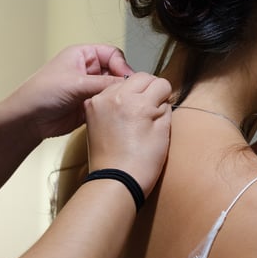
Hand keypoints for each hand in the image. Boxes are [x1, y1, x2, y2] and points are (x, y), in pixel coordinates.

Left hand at [6, 44, 134, 140]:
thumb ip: (104, 82)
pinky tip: (112, 113)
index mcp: (83, 55)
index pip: (113, 54)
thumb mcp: (76, 83)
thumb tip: (128, 83)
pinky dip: (111, 108)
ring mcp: (89, 88)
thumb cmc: (41, 93)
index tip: (127, 79)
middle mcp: (87, 70)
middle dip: (122, 82)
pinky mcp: (89, 104)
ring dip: (117, 97)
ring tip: (119, 105)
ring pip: (113, 90)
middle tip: (126, 93)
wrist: (29, 119)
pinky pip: (107, 104)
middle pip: (116, 71)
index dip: (122, 65)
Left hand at [84, 72, 171, 197]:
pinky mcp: (91, 109)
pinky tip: (121, 115)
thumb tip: (160, 96)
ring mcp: (101, 101)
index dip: (165, 94)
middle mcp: (117, 96)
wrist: (115, 180)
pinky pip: (108, 94)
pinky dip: (116, 99)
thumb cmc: (142, 162)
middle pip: (140, 77)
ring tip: (134, 112)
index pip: (159, 83)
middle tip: (152, 105)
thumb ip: (163, 106)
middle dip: (149, 88)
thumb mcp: (163, 131)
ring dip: (131, 91)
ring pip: (123, 83)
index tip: (164, 104)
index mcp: (138, 102)